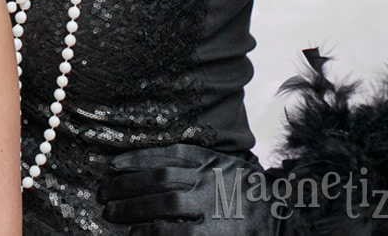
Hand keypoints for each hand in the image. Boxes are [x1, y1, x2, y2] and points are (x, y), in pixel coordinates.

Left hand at [99, 144, 283, 234]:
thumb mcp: (221, 166)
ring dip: (134, 211)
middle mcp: (213, 184)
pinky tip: (137, 235)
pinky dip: (154, 234)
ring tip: (112, 215)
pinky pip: (178, 234)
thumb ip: (189, 162)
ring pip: (167, 207)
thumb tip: (138, 165)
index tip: (110, 166)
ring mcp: (217, 211)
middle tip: (102, 196)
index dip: (134, 162)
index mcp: (212, 164)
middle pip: (160, 182)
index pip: (166, 159)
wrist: (285, 215)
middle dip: (125, 189)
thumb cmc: (244, 192)